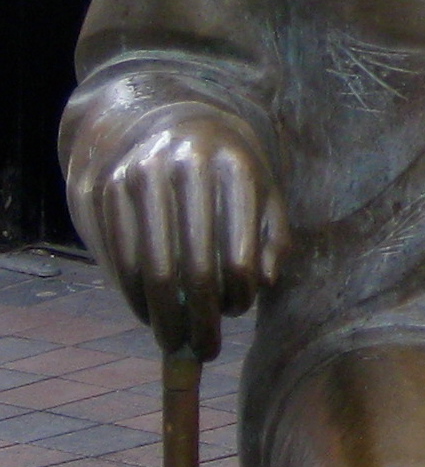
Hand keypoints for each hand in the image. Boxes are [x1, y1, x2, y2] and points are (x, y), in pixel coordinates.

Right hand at [69, 108, 288, 360]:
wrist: (158, 117)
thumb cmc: (225, 168)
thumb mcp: (262, 190)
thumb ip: (274, 238)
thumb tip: (261, 284)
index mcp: (235, 167)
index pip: (240, 254)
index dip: (239, 296)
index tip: (236, 314)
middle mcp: (186, 167)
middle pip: (194, 268)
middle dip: (200, 319)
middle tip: (205, 348)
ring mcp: (141, 176)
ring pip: (153, 269)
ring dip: (164, 318)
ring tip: (175, 342)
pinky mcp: (108, 189)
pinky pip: (122, 259)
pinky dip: (134, 297)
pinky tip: (147, 315)